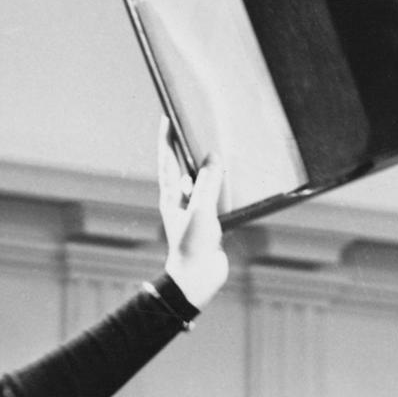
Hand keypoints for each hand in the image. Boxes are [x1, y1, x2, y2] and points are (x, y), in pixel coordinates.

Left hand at [157, 123, 228, 310]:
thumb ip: (207, 182)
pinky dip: (220, 186)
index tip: (167, 116)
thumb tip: (213, 157)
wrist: (197, 280)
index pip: (167, 159)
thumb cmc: (193, 246)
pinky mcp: (208, 221)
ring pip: (200, 181)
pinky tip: (230, 178)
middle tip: (192, 124)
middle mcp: (180, 200)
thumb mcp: (201, 210)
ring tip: (214, 146)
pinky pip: (214, 197)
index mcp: (172, 195)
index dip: (167, 138)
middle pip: (182, 166)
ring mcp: (194, 210)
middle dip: (186, 146)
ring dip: (206, 166)